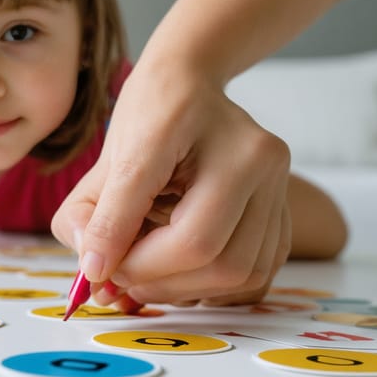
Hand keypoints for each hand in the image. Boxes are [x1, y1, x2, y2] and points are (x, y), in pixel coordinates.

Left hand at [52, 67, 291, 306]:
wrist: (190, 86)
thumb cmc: (147, 118)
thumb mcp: (106, 162)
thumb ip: (93, 216)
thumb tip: (95, 273)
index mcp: (220, 142)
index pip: (187, 236)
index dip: (136, 265)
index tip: (98, 271)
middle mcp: (262, 164)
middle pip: (219, 260)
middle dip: (158, 281)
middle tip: (119, 275)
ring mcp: (280, 187)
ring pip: (242, 274)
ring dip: (184, 290)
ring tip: (145, 273)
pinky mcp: (283, 211)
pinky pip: (257, 273)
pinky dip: (212, 286)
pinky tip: (179, 272)